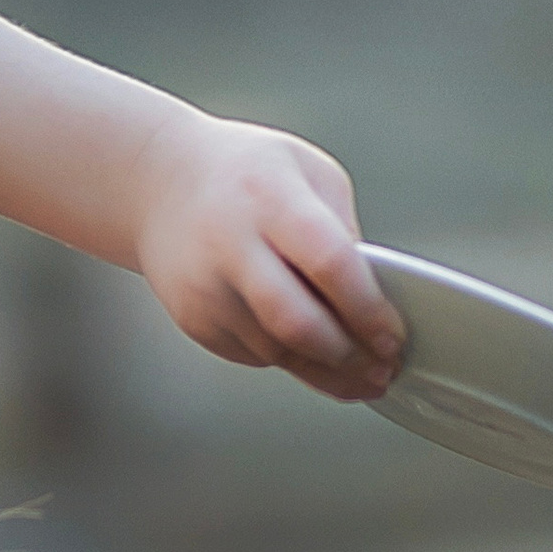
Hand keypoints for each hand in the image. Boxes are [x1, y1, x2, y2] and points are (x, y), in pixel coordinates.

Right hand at [129, 108, 401, 402]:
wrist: (159, 183)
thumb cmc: (248, 175)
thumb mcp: (307, 172)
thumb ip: (341, 230)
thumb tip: (369, 299)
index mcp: (269, 198)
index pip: (329, 264)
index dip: (367, 309)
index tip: (393, 336)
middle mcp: (230, 245)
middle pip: (297, 323)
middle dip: (348, 357)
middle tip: (382, 372)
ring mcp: (205, 288)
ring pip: (276, 351)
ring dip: (325, 372)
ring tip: (362, 379)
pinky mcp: (192, 319)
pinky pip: (253, 356)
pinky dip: (289, 359)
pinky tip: (312, 356)